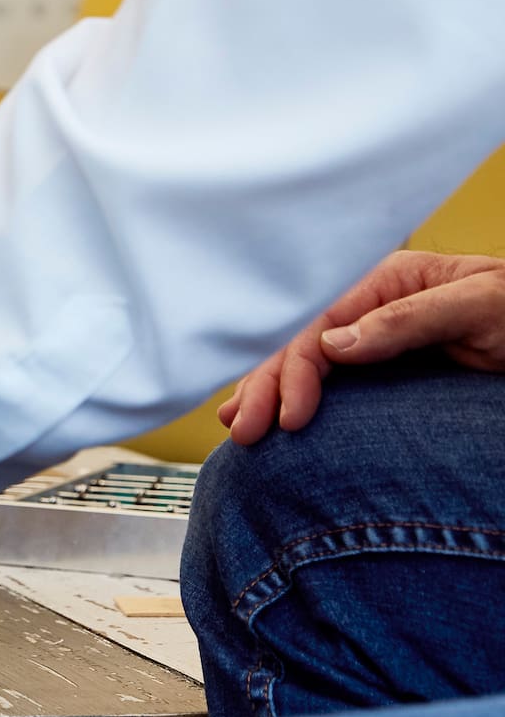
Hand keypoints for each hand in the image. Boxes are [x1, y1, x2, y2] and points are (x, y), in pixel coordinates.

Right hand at [220, 251, 504, 444]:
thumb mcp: (482, 306)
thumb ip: (408, 320)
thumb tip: (333, 346)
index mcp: (386, 283)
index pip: (319, 326)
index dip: (293, 370)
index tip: (288, 417)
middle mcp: (372, 308)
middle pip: (301, 345)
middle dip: (265, 386)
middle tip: (244, 432)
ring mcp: (378, 339)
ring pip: (307, 363)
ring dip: (267, 391)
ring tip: (236, 425)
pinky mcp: (390, 369)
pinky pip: (333, 381)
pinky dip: (296, 396)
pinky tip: (275, 414)